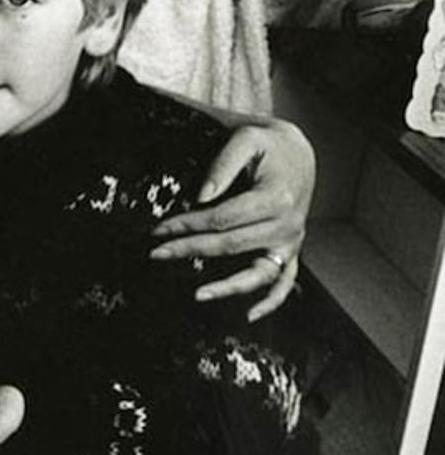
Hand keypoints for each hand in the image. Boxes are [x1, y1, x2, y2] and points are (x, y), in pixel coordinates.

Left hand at [152, 118, 312, 320]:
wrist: (298, 153)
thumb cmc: (267, 145)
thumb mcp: (246, 139)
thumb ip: (222, 166)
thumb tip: (201, 197)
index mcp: (276, 198)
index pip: (222, 219)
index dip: (187, 224)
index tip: (159, 228)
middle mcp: (288, 225)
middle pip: (231, 245)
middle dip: (189, 249)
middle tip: (155, 253)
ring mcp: (291, 242)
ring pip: (259, 273)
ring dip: (227, 287)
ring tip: (197, 295)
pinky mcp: (292, 250)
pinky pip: (284, 282)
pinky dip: (271, 302)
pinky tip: (249, 315)